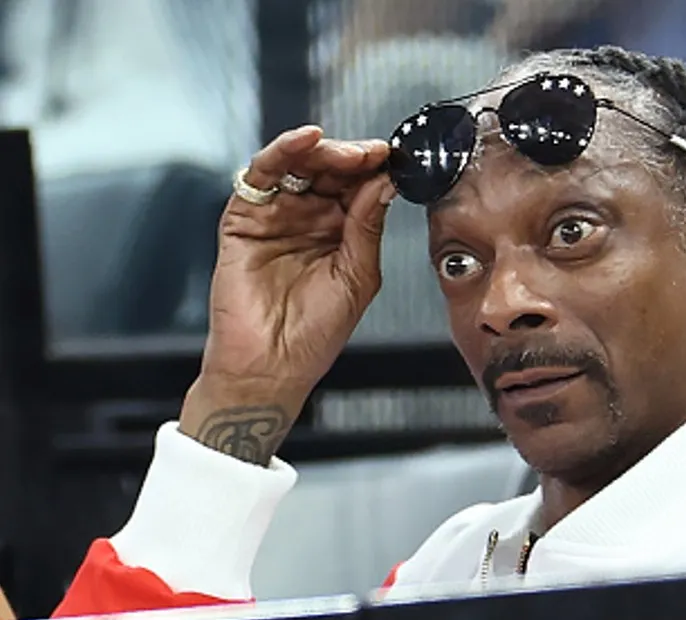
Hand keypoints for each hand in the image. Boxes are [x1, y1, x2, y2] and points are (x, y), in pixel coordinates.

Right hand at [180, 126, 394, 463]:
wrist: (273, 365)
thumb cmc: (316, 333)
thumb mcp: (358, 276)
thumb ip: (368, 226)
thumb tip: (384, 182)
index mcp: (339, 233)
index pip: (357, 187)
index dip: (375, 169)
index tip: (395, 158)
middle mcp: (307, 219)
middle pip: (329, 170)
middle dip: (352, 157)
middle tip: (373, 154)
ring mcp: (275, 216)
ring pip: (297, 165)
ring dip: (324, 151)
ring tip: (348, 153)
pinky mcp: (244, 218)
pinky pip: (260, 175)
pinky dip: (283, 151)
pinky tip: (307, 141)